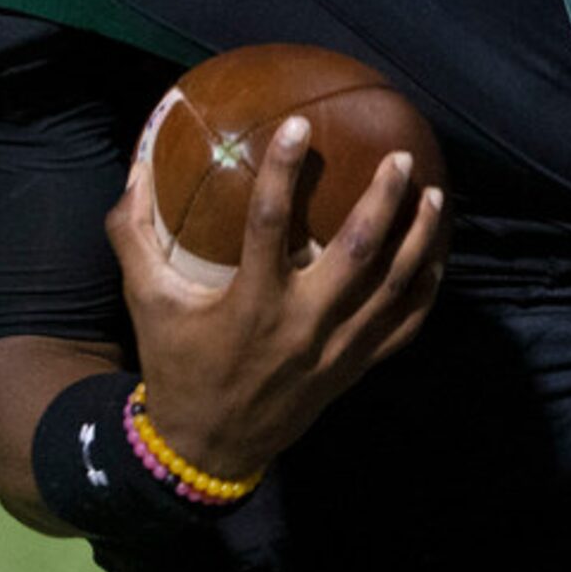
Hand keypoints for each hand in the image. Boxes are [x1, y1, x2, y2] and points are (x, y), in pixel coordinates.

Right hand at [106, 116, 446, 479]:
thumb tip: (134, 171)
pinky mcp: (356, 369)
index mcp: (252, 304)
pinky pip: (404, 327)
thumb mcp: (145, 302)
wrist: (207, 447)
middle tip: (400, 157)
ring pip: (393, 287)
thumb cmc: (176, 365)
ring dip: (418, 239)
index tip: (298, 124)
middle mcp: (303, 324)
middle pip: (358, 252)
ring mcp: (337, 349)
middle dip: (384, 200)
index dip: (283, 171)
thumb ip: (134, 236)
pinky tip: (436, 257)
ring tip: (435, 196)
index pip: (270, 224)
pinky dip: (425, 291)